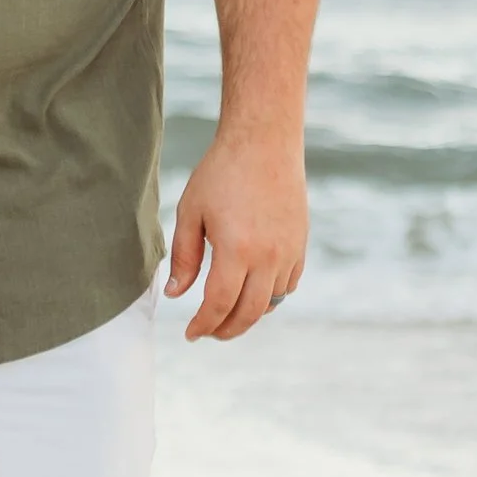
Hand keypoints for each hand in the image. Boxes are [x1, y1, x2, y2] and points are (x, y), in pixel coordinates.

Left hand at [167, 122, 308, 339]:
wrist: (263, 143)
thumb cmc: (221, 173)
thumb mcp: (190, 212)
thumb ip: (184, 258)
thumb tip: (176, 295)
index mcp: (237, 250)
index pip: (219, 304)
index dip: (203, 325)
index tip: (190, 333)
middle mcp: (269, 256)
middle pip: (249, 313)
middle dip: (226, 330)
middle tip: (207, 332)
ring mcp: (289, 251)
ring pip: (272, 302)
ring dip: (249, 314)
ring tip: (226, 313)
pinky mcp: (301, 244)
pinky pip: (289, 284)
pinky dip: (271, 297)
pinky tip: (252, 293)